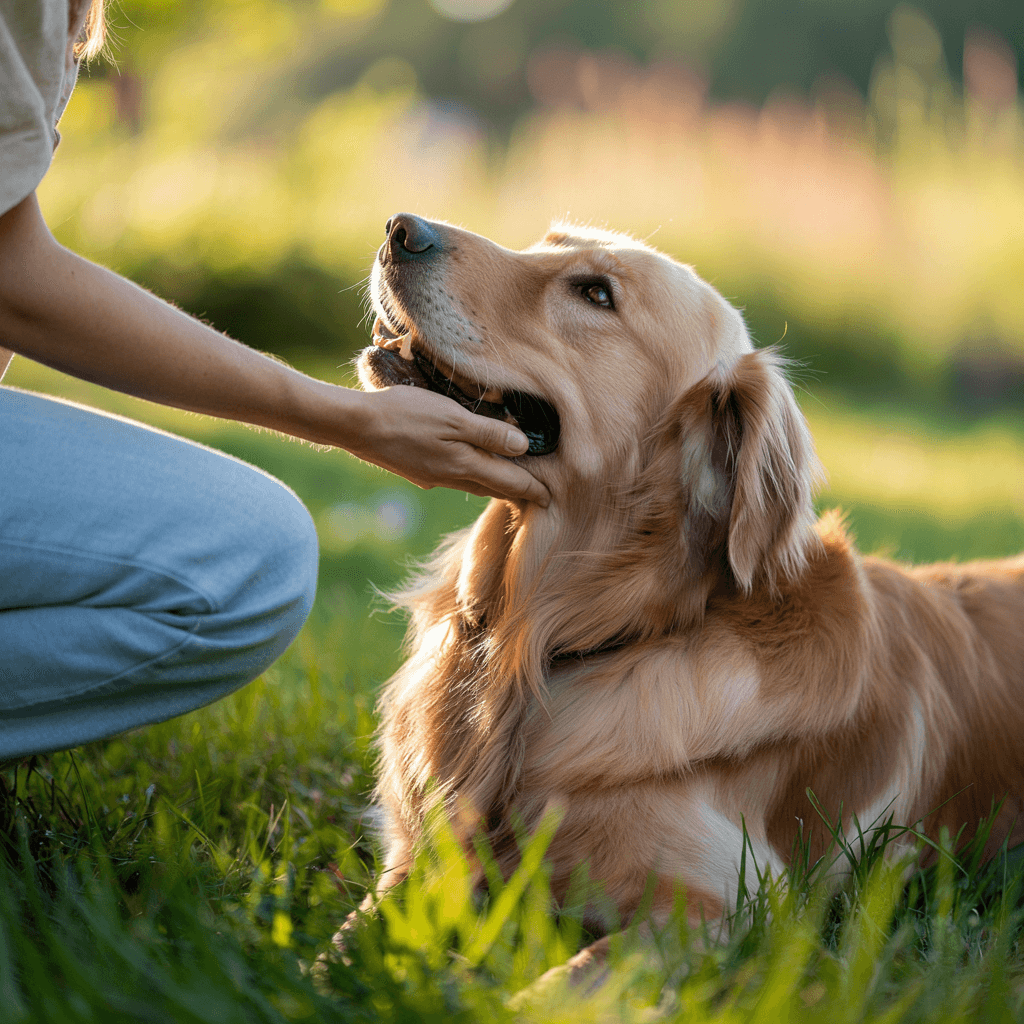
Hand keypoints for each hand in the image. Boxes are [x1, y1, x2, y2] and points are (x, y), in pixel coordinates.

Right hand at [344, 385, 550, 506]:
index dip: (533, 488)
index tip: (552, 497)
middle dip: (516, 491)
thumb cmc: (405, 414)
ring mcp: (432, 477)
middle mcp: (451, 477)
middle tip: (539, 496)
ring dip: (494, 484)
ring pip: (473, 483)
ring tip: (510, 484)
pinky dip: (470, 476)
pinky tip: (468, 468)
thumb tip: (524, 447)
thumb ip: (488, 433)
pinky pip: (453, 478)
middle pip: (493, 487)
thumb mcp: (452, 417)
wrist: (356, 427)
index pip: (509, 482)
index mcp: (465, 465)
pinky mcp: (417, 471)